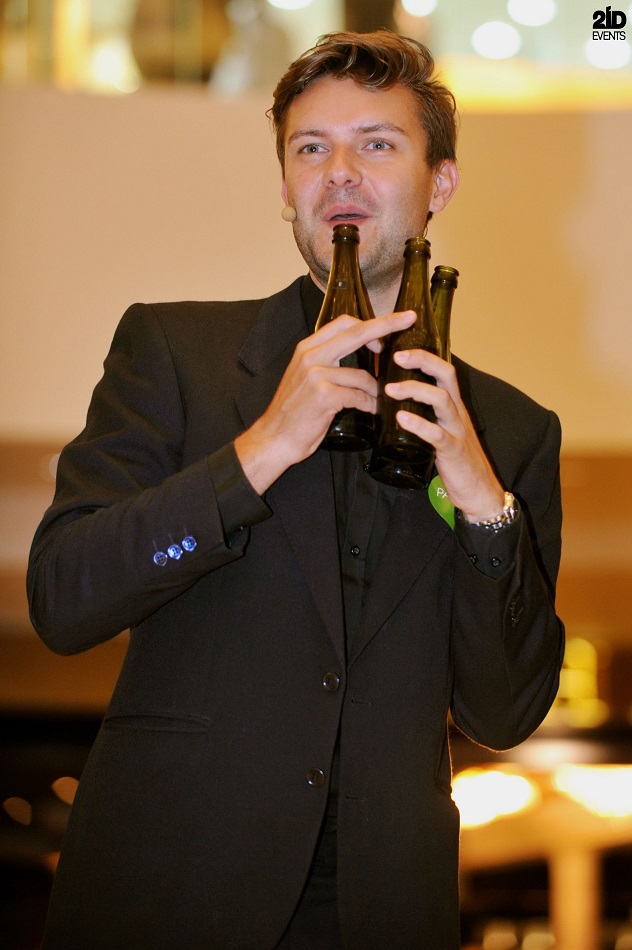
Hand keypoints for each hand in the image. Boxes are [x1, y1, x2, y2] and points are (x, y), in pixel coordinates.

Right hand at [235, 310, 416, 494]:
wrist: (275, 437)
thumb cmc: (295, 411)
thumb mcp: (306, 377)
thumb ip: (328, 362)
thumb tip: (361, 354)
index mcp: (308, 347)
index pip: (344, 323)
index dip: (372, 321)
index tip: (395, 319)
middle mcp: (311, 355)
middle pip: (357, 333)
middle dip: (387, 325)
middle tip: (408, 320)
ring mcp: (316, 374)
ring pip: (362, 375)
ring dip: (374, 389)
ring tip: (376, 400)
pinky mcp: (323, 394)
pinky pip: (358, 396)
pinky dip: (368, 404)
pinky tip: (369, 410)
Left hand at [384, 349, 505, 520]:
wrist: (479, 491)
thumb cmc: (456, 460)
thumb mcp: (442, 430)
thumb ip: (426, 416)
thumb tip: (398, 404)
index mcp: (454, 406)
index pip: (443, 370)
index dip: (424, 356)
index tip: (400, 349)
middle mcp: (457, 412)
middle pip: (446, 375)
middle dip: (422, 361)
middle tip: (397, 357)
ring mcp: (457, 430)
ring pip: (442, 400)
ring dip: (415, 391)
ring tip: (390, 390)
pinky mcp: (453, 450)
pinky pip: (437, 434)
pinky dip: (418, 425)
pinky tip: (401, 419)